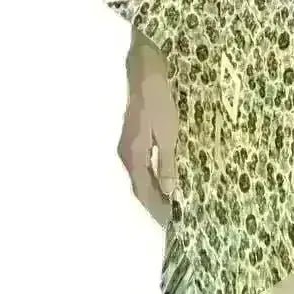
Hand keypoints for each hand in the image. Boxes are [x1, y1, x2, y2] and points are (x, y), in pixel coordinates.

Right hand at [117, 58, 178, 226]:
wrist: (140, 70)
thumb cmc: (156, 99)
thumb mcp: (166, 131)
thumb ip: (166, 162)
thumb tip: (169, 191)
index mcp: (133, 156)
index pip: (144, 192)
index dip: (155, 208)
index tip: (168, 223)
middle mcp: (124, 155)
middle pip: (137, 187)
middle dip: (152, 203)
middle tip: (168, 217)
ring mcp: (124, 145)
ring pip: (136, 176)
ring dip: (150, 189)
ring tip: (165, 201)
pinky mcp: (129, 136)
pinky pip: (137, 163)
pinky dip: (147, 174)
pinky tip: (156, 175)